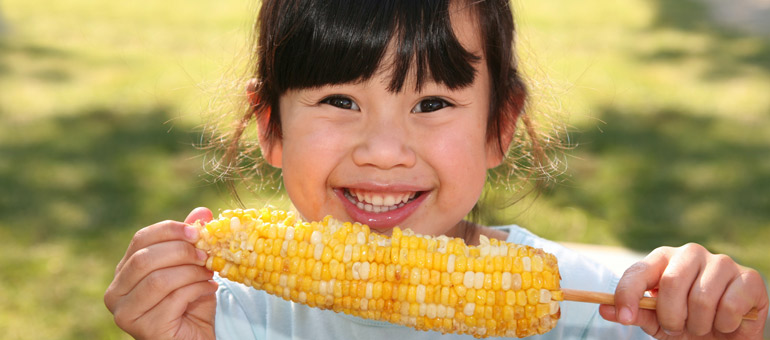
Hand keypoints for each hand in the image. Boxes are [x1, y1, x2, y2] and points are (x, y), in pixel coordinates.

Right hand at [104, 207, 217, 339]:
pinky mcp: (145, 329)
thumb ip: (191, 241)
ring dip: (191, 273)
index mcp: (124, 271)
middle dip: (181, 252)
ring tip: (209, 274)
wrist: (197, 336)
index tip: (197, 231)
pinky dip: (196, 290)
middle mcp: (115, 293)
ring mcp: (126, 314)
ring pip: (159, 280)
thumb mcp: (192, 266)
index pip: (140, 239)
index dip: (169, 230)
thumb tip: (202, 212)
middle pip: (145, 259)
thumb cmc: (191, 301)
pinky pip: (173, 299)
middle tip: (206, 254)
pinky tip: (209, 290)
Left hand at [600, 243, 767, 338]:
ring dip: (699, 324)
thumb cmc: (687, 322)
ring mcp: (722, 262)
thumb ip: (634, 312)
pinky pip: (730, 305)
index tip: (624, 318)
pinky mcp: (749, 278)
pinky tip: (726, 322)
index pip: (638, 271)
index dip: (627, 294)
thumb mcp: (657, 321)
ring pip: (701, 298)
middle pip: (671, 282)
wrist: (726, 335)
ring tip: (702, 326)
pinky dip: (725, 324)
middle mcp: (691, 253)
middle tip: (677, 328)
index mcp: (663, 259)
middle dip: (671, 316)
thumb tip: (605, 309)